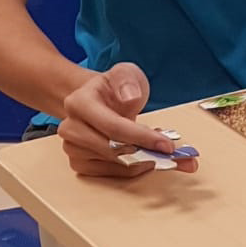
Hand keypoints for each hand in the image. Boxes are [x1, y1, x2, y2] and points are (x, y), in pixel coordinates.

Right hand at [58, 62, 197, 179]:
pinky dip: (132, 169)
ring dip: (142, 160)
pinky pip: (110, 173)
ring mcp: (73, 147)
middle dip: (147, 152)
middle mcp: (71, 127)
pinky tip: (143, 157)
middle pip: (113, 149)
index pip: (113, 126)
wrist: (99, 100)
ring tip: (158, 149)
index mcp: (79, 103)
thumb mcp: (125, 74)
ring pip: (114, 163)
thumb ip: (128, 81)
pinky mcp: (80, 163)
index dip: (142, 138)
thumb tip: (131, 98)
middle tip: (174, 155)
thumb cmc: (113, 89)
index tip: (167, 145)